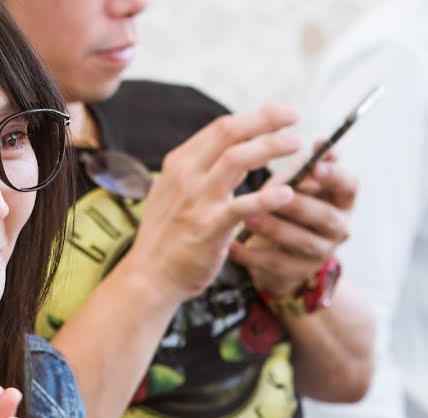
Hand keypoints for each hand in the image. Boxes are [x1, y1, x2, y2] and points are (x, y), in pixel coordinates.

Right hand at [128, 106, 301, 301]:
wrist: (148, 276)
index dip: (256, 116)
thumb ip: (204, 172)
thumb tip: (240, 153)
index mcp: (179, 164)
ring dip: (270, 147)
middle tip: (295, 117)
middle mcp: (186, 176)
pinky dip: (267, 198)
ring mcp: (196, 200)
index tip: (281, 115)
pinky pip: (242, 206)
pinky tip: (287, 194)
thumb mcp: (176, 193)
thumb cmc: (167, 236)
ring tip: (296, 145)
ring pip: (237, 159)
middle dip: (266, 119)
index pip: (221, 128)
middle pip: (229, 132)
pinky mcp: (208, 228)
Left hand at [229, 145, 355, 296]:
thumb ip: (303, 167)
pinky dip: (252, 255)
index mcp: (341, 199)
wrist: (273, 252)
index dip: (334, 176)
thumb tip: (321, 144)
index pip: (349, 185)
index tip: (315, 168)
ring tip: (249, 219)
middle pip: (326, 216)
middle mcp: (337, 227)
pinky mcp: (296, 272)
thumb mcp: (293, 184)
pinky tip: (232, 247)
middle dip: (300, 205)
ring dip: (275, 229)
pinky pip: (275, 264)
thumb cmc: (283, 206)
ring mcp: (320, 253)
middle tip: (274, 196)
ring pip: (303, 242)